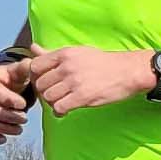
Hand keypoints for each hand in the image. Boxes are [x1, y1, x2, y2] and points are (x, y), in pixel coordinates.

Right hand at [0, 55, 34, 144]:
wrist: (2, 84)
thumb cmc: (13, 78)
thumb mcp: (19, 71)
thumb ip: (25, 67)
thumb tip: (31, 64)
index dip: (9, 100)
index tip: (23, 105)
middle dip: (8, 117)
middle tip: (25, 119)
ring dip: (2, 128)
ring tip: (19, 129)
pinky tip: (3, 140)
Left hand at [25, 46, 155, 114]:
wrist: (128, 71)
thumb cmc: (102, 62)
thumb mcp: (77, 52)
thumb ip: (52, 53)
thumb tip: (32, 48)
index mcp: (64, 53)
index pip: (35, 66)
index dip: (36, 76)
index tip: (45, 81)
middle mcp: (67, 66)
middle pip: (39, 84)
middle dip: (44, 92)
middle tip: (54, 95)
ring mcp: (74, 82)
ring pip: (47, 97)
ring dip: (52, 103)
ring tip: (61, 102)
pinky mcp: (82, 97)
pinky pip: (59, 108)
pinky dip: (60, 112)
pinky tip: (66, 110)